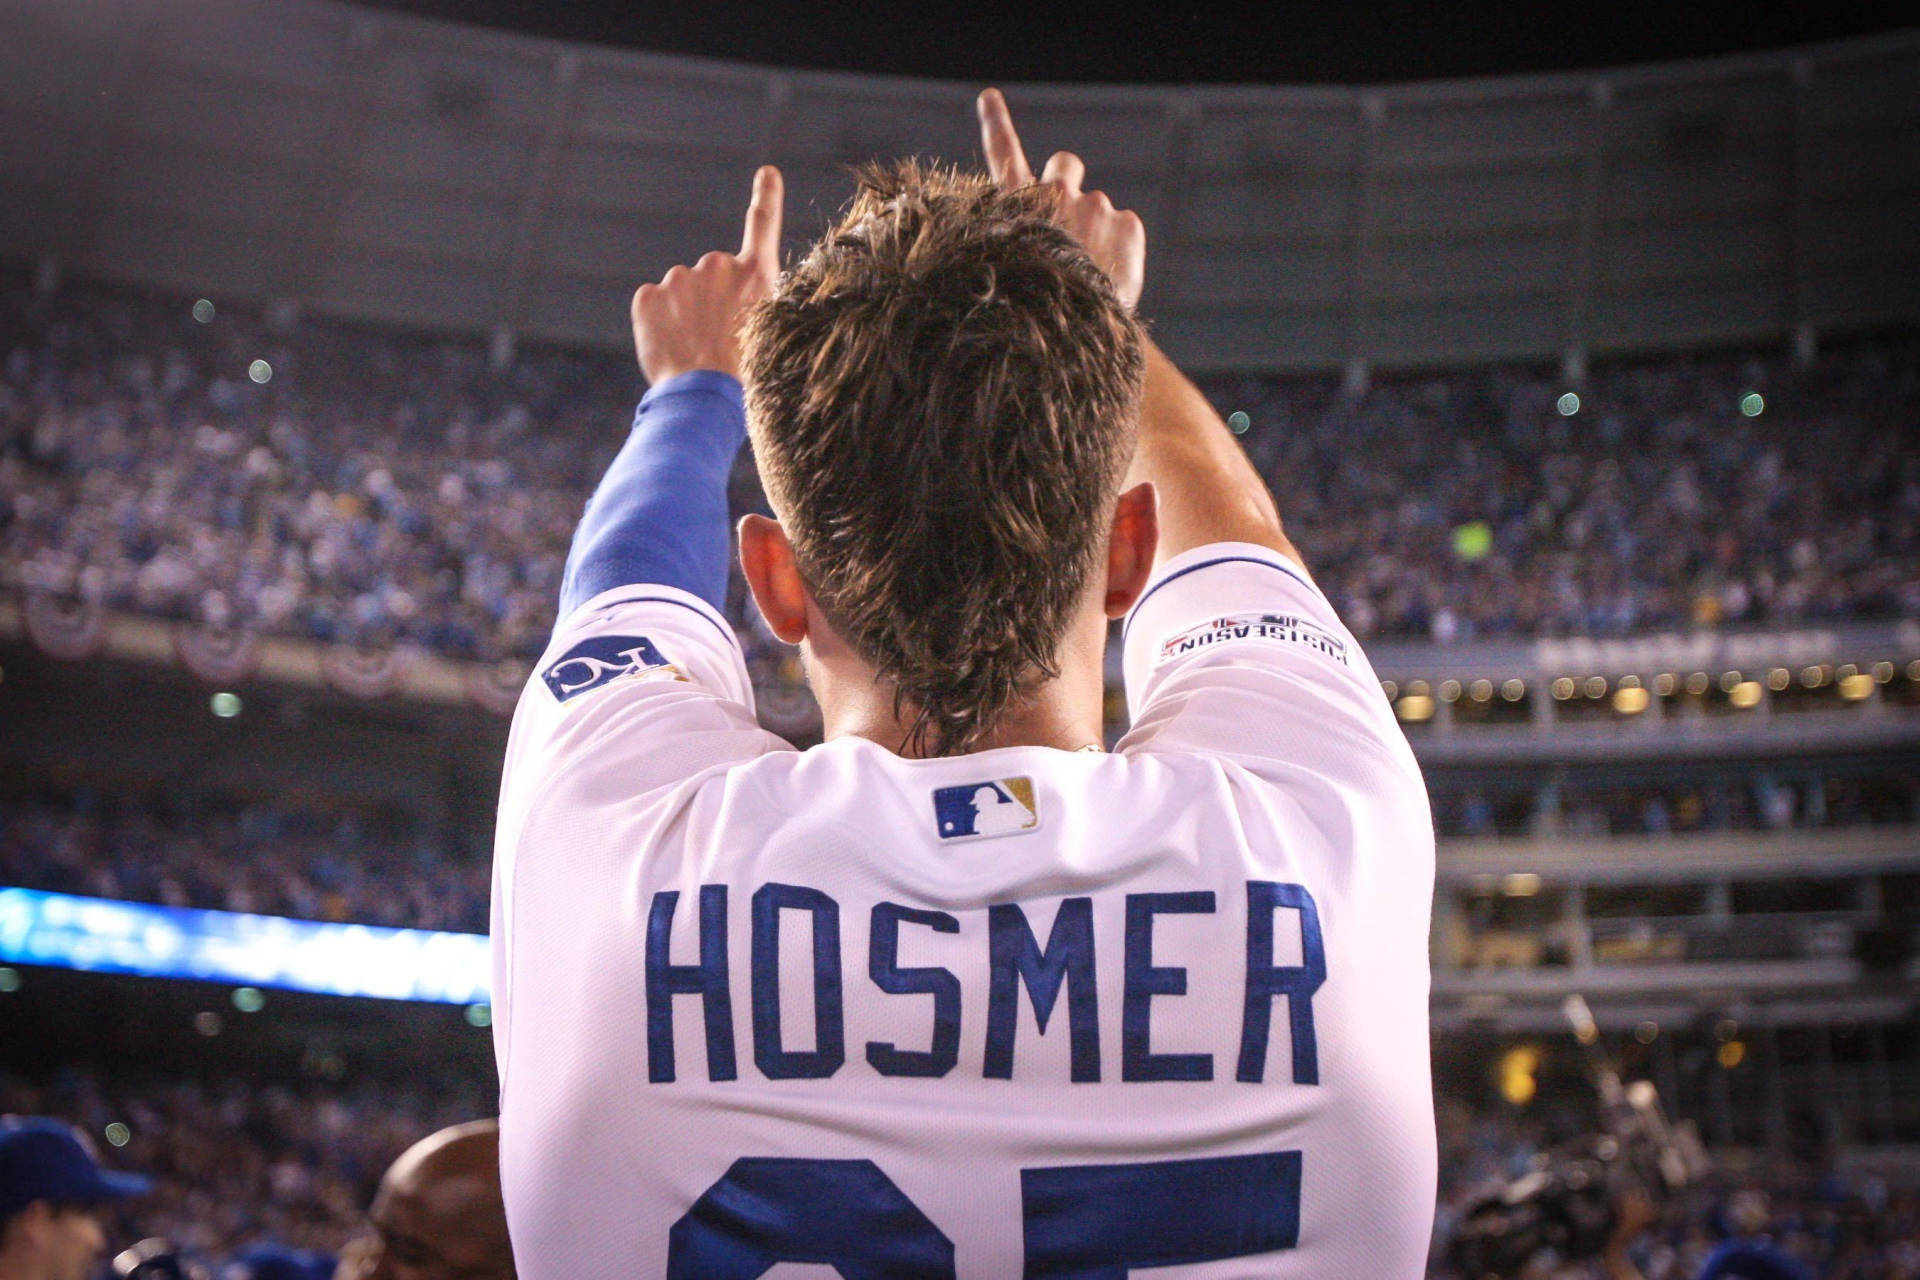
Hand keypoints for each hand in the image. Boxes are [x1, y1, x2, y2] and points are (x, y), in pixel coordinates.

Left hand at [630, 165, 783, 384]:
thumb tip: (724, 308)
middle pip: (710, 276)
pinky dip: (658, 325)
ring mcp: (679, 278)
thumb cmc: (745, 378)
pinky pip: (653, 306)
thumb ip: (748, 305)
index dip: (766, 197)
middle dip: (709, 300)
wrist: (705, 397)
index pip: (763, 226)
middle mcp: (718, 265)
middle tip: (716, 340)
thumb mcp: (768, 336)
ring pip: (680, 293)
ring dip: (684, 315)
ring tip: (694, 351)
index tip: (767, 172)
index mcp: (755, 275)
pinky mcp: (648, 296)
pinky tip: (672, 349)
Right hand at [977, 87, 1145, 309]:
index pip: (1003, 156)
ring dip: (1096, 227)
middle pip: (1064, 162)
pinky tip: (1112, 275)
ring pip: (1097, 205)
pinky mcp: (1126, 221)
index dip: (996, 125)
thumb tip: (1040, 238)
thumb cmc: (1043, 312)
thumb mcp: (1018, 275)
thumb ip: (1026, 241)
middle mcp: (1052, 197)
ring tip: (1092, 269)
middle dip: (1067, 176)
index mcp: (1016, 208)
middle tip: (1071, 215)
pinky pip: (1125, 227)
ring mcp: (1092, 206)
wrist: (1077, 335)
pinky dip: (1121, 247)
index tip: (989, 97)